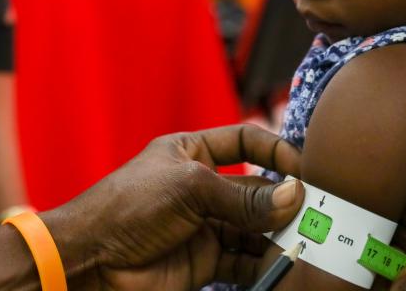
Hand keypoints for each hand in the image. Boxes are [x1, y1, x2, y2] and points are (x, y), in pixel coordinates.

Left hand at [43, 124, 303, 289]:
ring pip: (255, 227)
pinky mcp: (204, 260)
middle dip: (284, 200)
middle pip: (256, 189)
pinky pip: (244, 260)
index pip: (244, 142)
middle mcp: (201, 187)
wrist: (92, 260)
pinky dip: (265, 264)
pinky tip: (282, 264)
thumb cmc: (127, 207)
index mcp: (192, 153)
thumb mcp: (189, 188)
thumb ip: (242, 197)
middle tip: (312, 212)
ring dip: (278, 234)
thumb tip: (293, 197)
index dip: (274, 151)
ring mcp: (204, 225)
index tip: (301, 168)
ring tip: (302, 241)